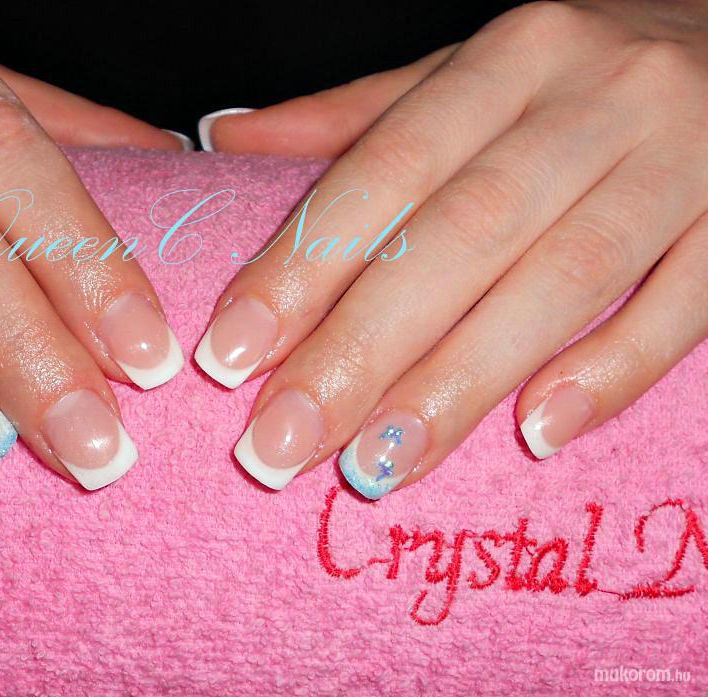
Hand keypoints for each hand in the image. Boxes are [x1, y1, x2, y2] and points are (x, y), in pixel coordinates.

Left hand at [196, 1, 707, 495]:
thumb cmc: (584, 77)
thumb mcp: (472, 75)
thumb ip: (356, 118)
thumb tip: (227, 137)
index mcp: (509, 58)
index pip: (385, 169)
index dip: (304, 264)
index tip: (232, 354)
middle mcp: (595, 99)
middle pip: (462, 234)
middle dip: (361, 347)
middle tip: (281, 440)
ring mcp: (684, 157)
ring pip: (564, 277)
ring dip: (461, 379)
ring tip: (378, 462)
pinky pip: (687, 303)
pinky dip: (612, 370)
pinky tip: (538, 431)